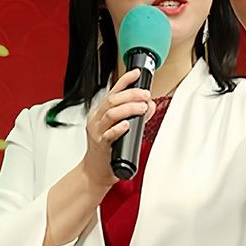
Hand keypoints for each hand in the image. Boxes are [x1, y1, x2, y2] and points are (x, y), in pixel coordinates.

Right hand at [81, 68, 154, 188]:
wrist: (95, 172)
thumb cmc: (107, 150)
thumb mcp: (120, 129)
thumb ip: (136, 116)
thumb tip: (150, 105)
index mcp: (101, 112)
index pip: (113, 91)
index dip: (125, 81)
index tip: (136, 73)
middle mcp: (97, 119)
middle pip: (112, 100)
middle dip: (131, 94)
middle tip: (145, 95)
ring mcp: (98, 132)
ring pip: (111, 113)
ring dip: (128, 108)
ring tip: (142, 107)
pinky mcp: (101, 145)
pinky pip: (109, 134)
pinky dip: (118, 128)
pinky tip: (127, 125)